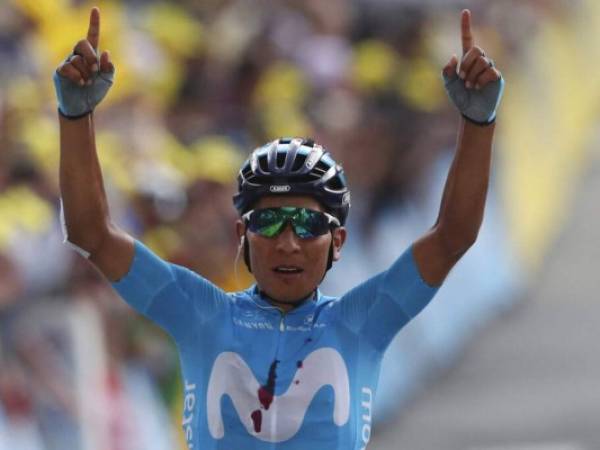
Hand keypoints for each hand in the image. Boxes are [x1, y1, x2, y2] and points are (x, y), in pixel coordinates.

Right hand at [53, 7, 114, 118]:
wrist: (84, 106)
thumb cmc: (96, 91)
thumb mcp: (108, 79)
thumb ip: (109, 67)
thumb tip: (105, 52)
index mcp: (92, 55)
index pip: (92, 35)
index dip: (94, 23)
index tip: (96, 9)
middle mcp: (78, 55)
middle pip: (82, 42)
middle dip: (91, 56)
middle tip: (95, 70)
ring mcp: (68, 62)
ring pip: (77, 58)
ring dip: (86, 72)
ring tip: (87, 82)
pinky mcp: (60, 71)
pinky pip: (67, 67)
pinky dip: (77, 76)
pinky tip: (80, 83)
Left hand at [442, 9, 503, 124]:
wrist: (471, 112)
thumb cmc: (460, 97)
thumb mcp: (449, 85)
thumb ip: (447, 71)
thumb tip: (454, 56)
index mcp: (467, 60)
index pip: (468, 39)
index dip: (466, 26)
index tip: (465, 12)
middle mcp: (480, 61)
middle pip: (477, 50)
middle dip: (467, 64)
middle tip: (462, 78)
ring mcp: (489, 68)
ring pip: (483, 61)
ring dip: (473, 75)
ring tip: (470, 86)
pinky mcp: (496, 77)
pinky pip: (490, 71)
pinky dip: (481, 80)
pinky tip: (478, 88)